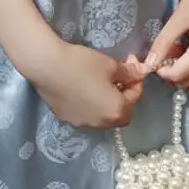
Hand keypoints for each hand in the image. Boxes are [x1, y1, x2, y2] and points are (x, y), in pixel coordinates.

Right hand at [31, 43, 145, 129]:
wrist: (47, 67)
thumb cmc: (82, 65)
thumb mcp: (110, 65)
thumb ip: (128, 73)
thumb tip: (141, 73)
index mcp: (116, 111)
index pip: (135, 98)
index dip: (136, 80)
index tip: (132, 64)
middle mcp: (101, 123)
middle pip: (121, 114)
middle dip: (125, 97)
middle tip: (120, 79)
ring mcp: (83, 124)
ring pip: (103, 117)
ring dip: (108, 104)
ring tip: (102, 85)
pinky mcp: (67, 120)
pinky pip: (86, 115)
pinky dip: (91, 106)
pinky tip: (83, 90)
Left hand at [141, 0, 188, 90]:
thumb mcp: (178, 18)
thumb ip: (163, 43)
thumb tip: (149, 63)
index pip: (179, 75)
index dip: (161, 71)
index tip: (151, 58)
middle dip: (170, 74)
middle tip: (159, 55)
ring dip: (181, 72)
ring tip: (170, 51)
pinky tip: (182, 49)